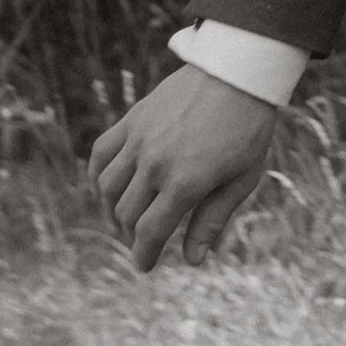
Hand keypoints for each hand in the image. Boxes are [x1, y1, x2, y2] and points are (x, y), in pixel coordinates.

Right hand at [89, 63, 278, 271]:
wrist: (236, 78)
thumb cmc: (248, 133)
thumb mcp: (241, 182)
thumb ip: (212, 220)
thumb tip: (193, 260)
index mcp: (185, 183)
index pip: (151, 231)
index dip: (144, 254)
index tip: (144, 267)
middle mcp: (154, 164)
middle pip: (127, 213)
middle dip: (132, 236)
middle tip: (143, 244)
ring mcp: (138, 141)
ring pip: (107, 187)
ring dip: (112, 210)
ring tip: (126, 221)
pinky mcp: (130, 121)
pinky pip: (101, 154)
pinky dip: (97, 176)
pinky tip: (106, 188)